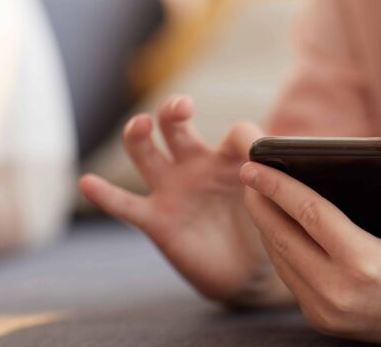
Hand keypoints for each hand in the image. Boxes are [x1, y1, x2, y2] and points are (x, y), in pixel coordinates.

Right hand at [79, 96, 288, 305]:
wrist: (245, 272)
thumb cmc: (260, 224)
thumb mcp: (274, 200)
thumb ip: (279, 179)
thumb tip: (292, 160)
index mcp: (227, 157)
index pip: (234, 133)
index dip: (246, 139)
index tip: (256, 153)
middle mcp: (195, 166)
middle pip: (175, 128)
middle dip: (173, 111)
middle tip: (182, 107)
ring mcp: (172, 190)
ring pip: (146, 154)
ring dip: (139, 136)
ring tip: (142, 125)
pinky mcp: (156, 220)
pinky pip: (125, 205)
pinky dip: (105, 195)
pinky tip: (88, 182)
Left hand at [240, 131, 380, 343]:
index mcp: (366, 266)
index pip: (311, 215)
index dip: (279, 186)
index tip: (254, 165)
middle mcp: (339, 293)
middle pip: (284, 237)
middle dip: (260, 203)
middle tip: (247, 173)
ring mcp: (326, 311)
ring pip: (281, 258)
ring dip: (265, 225)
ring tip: (257, 194)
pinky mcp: (319, 319)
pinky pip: (289, 276)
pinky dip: (278, 247)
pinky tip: (276, 224)